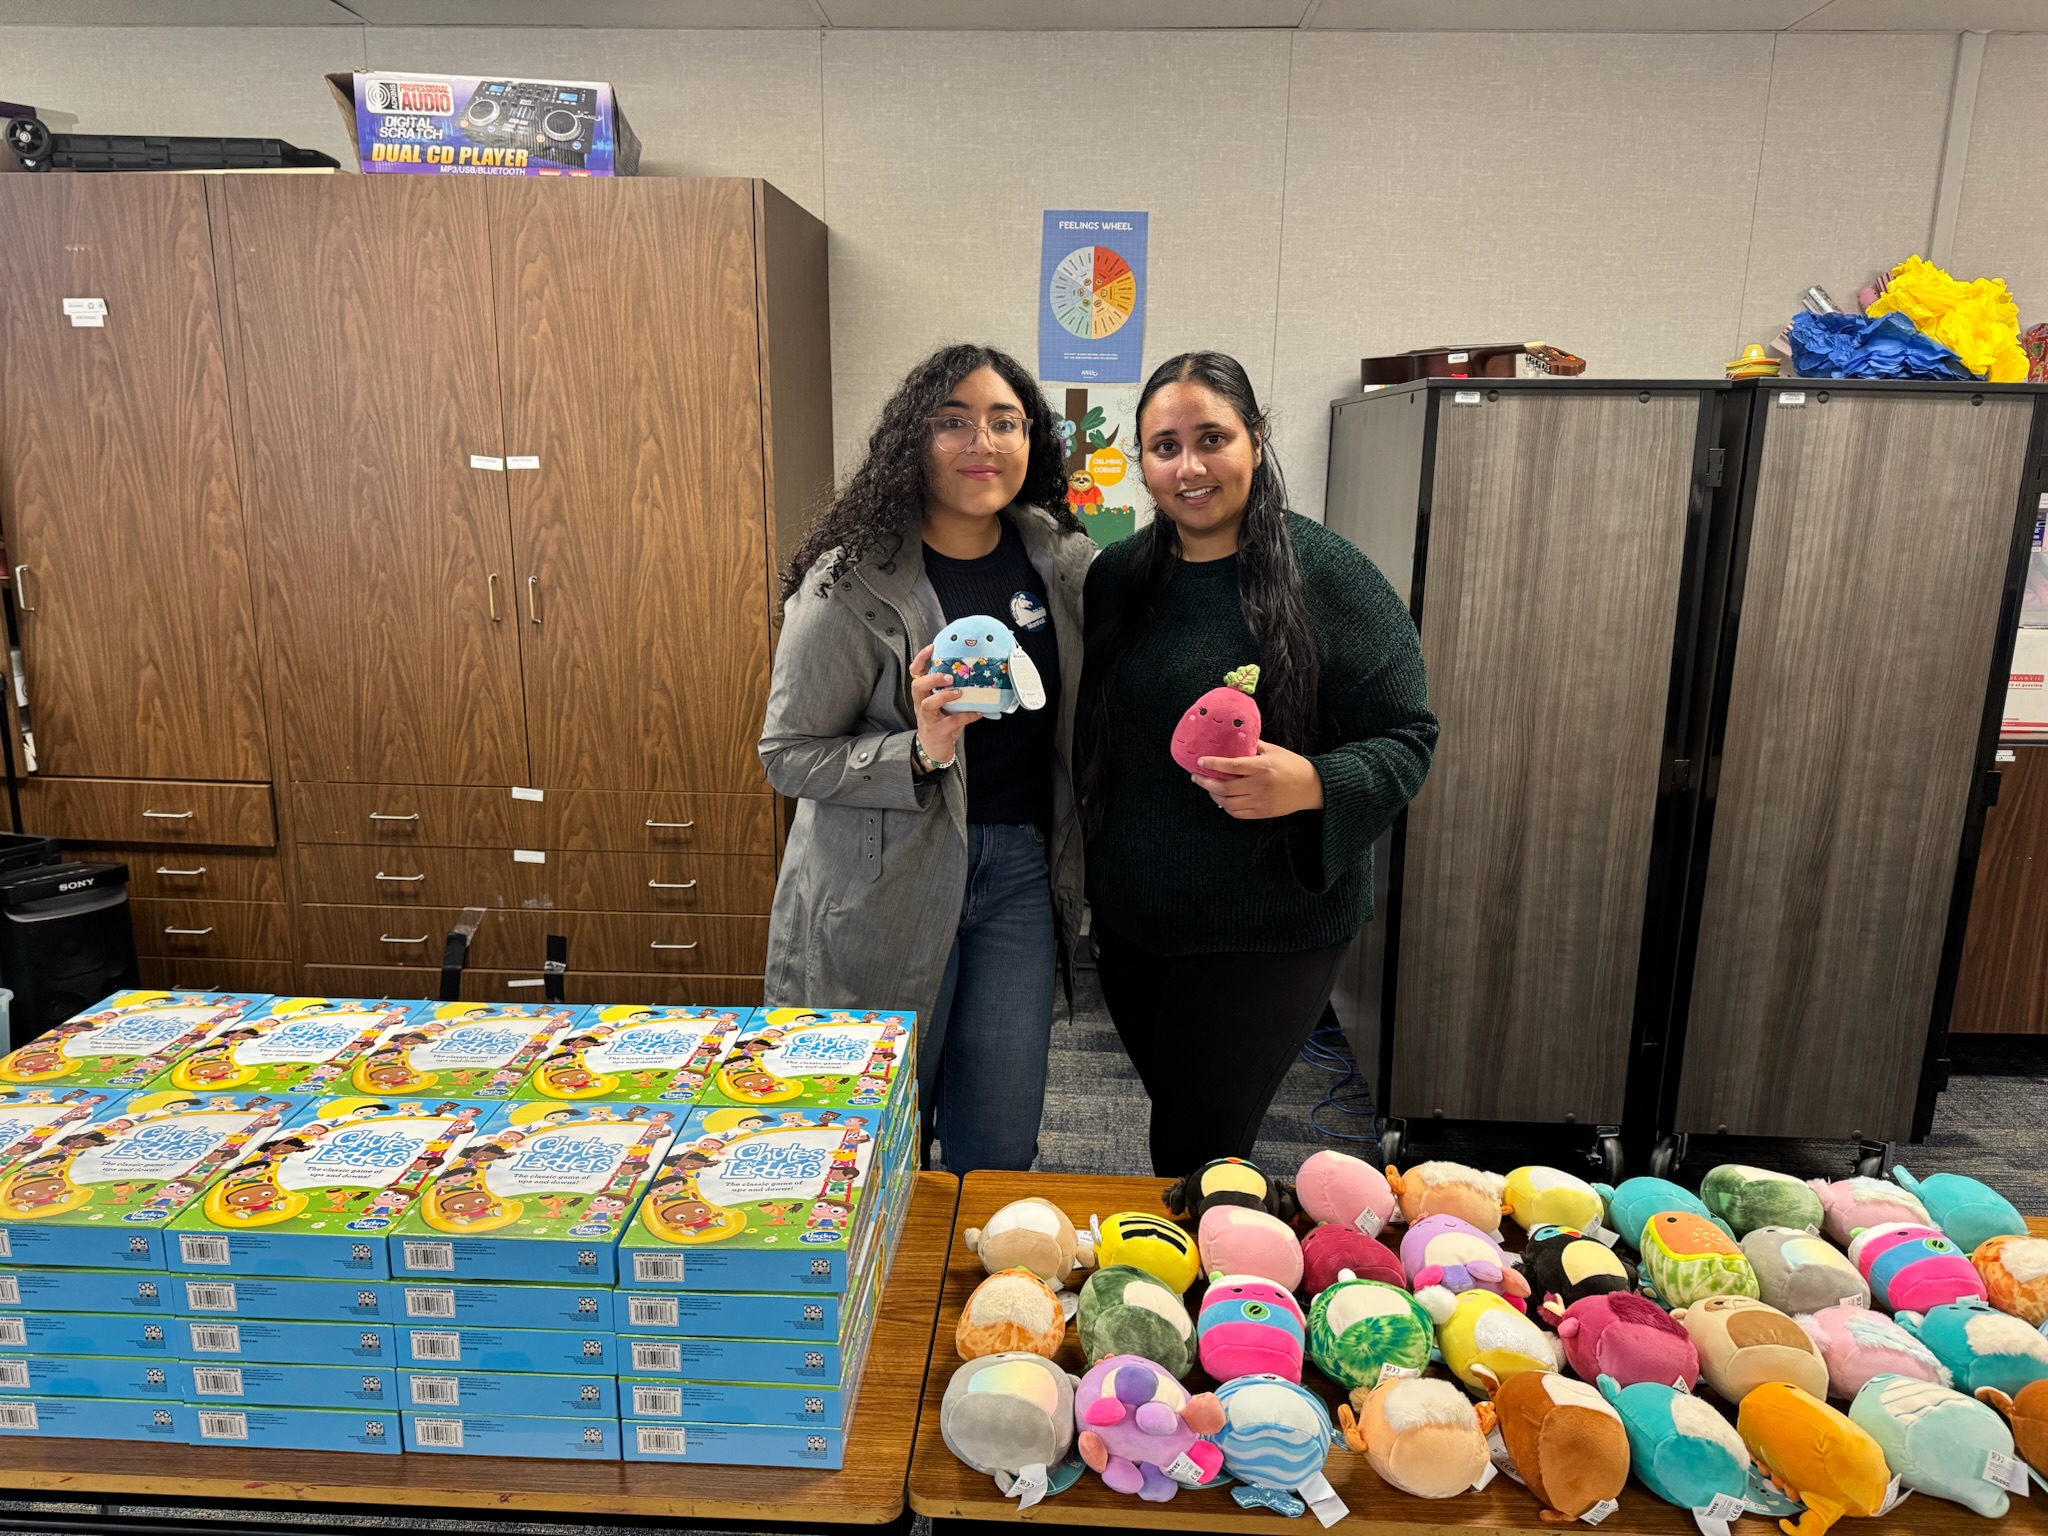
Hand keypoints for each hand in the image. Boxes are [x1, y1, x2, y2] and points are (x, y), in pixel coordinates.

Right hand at [909, 644, 973, 765]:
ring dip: (943, 696)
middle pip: (917, 686)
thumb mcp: (944, 705)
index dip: (921, 659)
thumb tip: (974, 674)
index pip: (916, 673)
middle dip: (932, 679)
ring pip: (927, 704)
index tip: (932, 648)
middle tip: (948, 677)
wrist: (934, 750)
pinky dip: (965, 716)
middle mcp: (921, 705)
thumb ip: (953, 691)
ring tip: (959, 692)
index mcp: (923, 695)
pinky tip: (977, 713)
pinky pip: (950, 722)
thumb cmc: (941, 723)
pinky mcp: (937, 731)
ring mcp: (927, 718)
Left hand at [1191, 741, 1324, 817]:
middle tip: (1196, 777)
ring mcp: (1261, 802)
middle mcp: (1260, 786)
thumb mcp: (1274, 750)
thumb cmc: (1292, 765)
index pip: (1232, 766)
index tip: (1200, 761)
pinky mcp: (1262, 813)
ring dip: (1214, 796)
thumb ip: (1253, 745)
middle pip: (1225, 788)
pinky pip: (1238, 813)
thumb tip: (1234, 737)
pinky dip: (1226, 807)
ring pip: (1228, 803)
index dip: (1213, 764)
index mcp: (1262, 767)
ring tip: (1208, 787)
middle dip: (1206, 783)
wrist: (1312, 787)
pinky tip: (1222, 799)